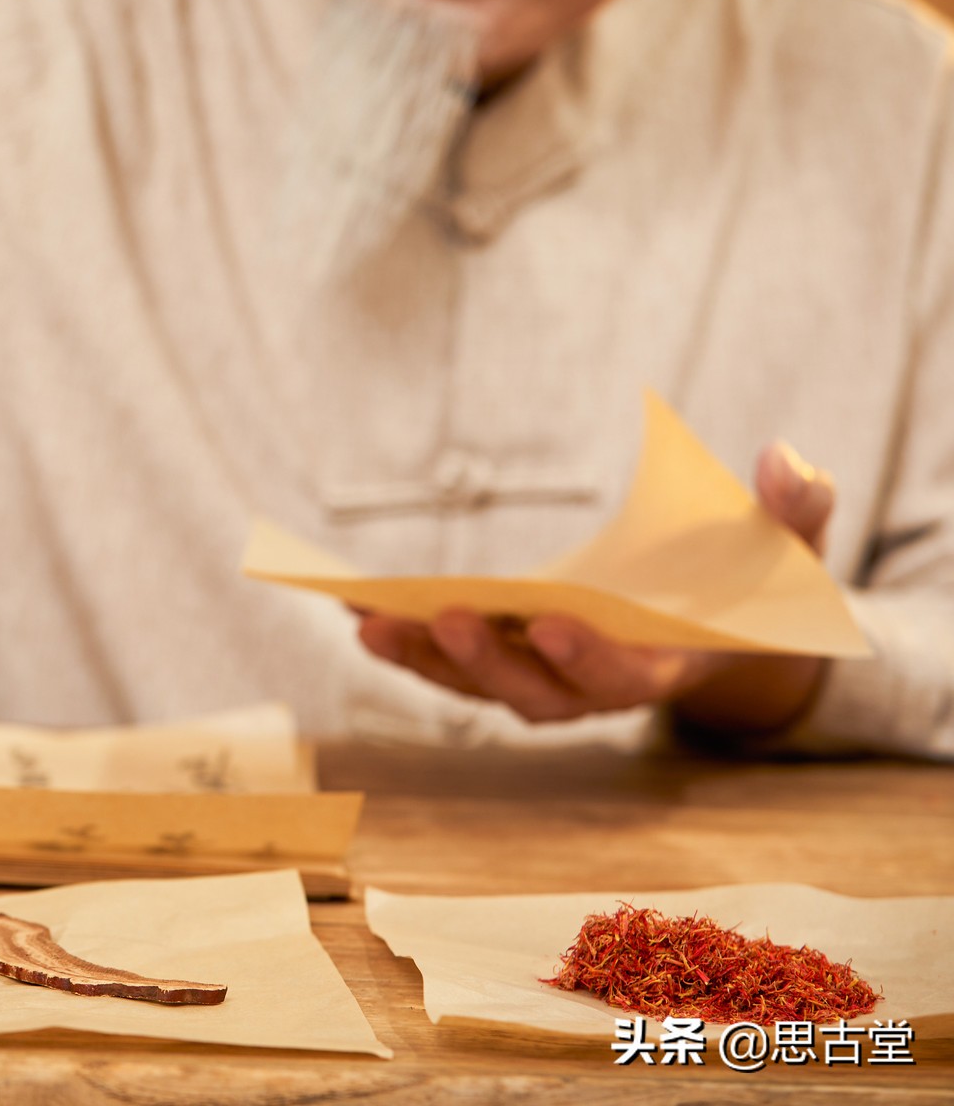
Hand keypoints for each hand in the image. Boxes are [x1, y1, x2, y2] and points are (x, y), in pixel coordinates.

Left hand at [356, 441, 835, 731]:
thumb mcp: (791, 541)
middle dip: (489, 658)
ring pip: (479, 686)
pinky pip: (449, 664)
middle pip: (535, 692)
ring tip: (370, 621)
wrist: (719, 623)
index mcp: (667, 666)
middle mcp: (598, 690)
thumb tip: (786, 460)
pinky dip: (406, 644)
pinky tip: (353, 610)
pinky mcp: (509, 664)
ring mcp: (548, 682)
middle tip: (448, 616)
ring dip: (425, 659)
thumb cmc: (753, 578)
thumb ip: (798, 506)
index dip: (589, 654)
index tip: (551, 618)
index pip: (624, 676)